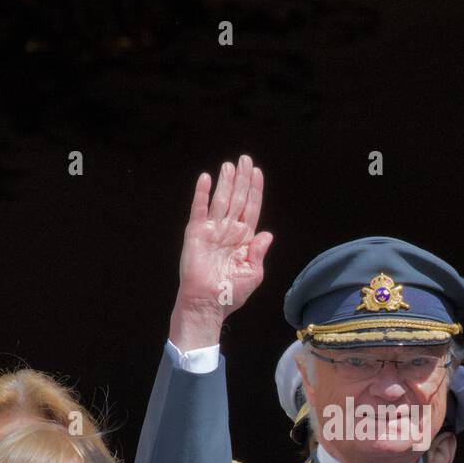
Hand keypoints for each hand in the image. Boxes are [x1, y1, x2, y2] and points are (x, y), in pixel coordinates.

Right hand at [169, 154, 272, 349]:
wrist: (209, 303)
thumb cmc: (231, 293)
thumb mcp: (253, 273)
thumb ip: (259, 251)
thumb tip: (267, 233)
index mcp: (244, 239)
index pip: (251, 208)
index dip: (254, 190)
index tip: (257, 172)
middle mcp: (228, 231)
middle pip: (238, 199)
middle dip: (242, 179)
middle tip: (245, 159)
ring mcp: (212, 230)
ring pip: (221, 200)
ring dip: (226, 182)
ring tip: (230, 164)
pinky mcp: (195, 233)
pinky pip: (199, 209)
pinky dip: (202, 194)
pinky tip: (206, 178)